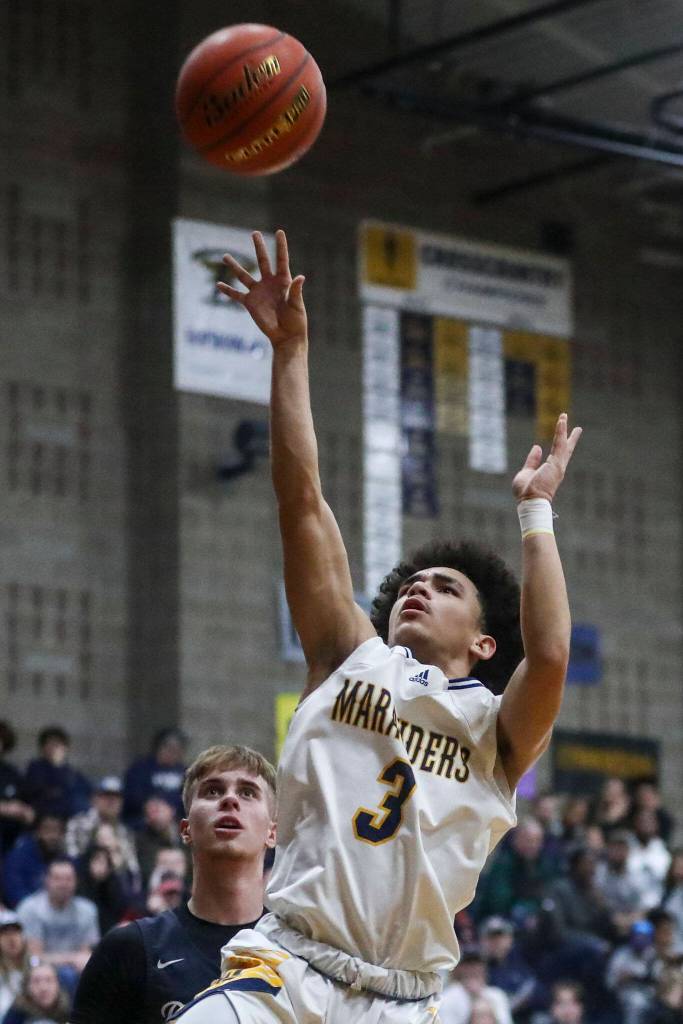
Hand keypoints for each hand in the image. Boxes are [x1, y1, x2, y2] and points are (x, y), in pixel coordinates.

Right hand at [218, 229, 306, 346]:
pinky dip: (227, 291)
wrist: (286, 336)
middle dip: (259, 247)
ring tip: (225, 256)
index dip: (281, 246)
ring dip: (235, 266)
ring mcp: (258, 292)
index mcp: (283, 281)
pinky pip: (236, 295)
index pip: (282, 260)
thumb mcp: (297, 305)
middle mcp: (270, 283)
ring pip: (244, 275)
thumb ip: (295, 291)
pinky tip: (217, 285)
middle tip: (254, 233)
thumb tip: (300, 277)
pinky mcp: (250, 303)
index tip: (279, 231)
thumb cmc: (296, 321)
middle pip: (263, 261)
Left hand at [512, 413, 581, 502]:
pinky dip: (561, 431)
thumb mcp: (527, 472)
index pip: (558, 455)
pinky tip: (561, 421)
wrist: (530, 500)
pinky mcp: (556, 462)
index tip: (566, 438)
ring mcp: (557, 465)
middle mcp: (557, 467)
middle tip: (578, 429)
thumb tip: (537, 447)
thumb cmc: (526, 491)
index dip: (562, 446)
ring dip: (563, 429)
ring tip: (563, 416)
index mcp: (550, 470)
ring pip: (562, 443)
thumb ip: (532, 460)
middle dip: (570, 438)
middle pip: (566, 449)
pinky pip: (559, 443)